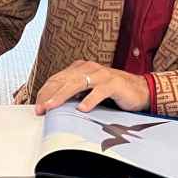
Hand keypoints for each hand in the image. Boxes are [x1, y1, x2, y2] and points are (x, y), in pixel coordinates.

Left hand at [35, 60, 149, 115]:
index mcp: (80, 68)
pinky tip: (82, 109)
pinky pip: (99, 91)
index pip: (57, 79)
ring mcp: (101, 74)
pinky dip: (89, 100)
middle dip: (49, 95)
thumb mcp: (89, 91)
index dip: (45, 92)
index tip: (38, 107)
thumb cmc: (111, 92)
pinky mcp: (113, 83)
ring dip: (62, 96)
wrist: (140, 89)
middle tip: (41, 109)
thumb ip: (73, 94)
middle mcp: (89, 68)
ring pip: (77, 83)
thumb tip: (52, 107)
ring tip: (52, 107)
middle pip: (63, 80)